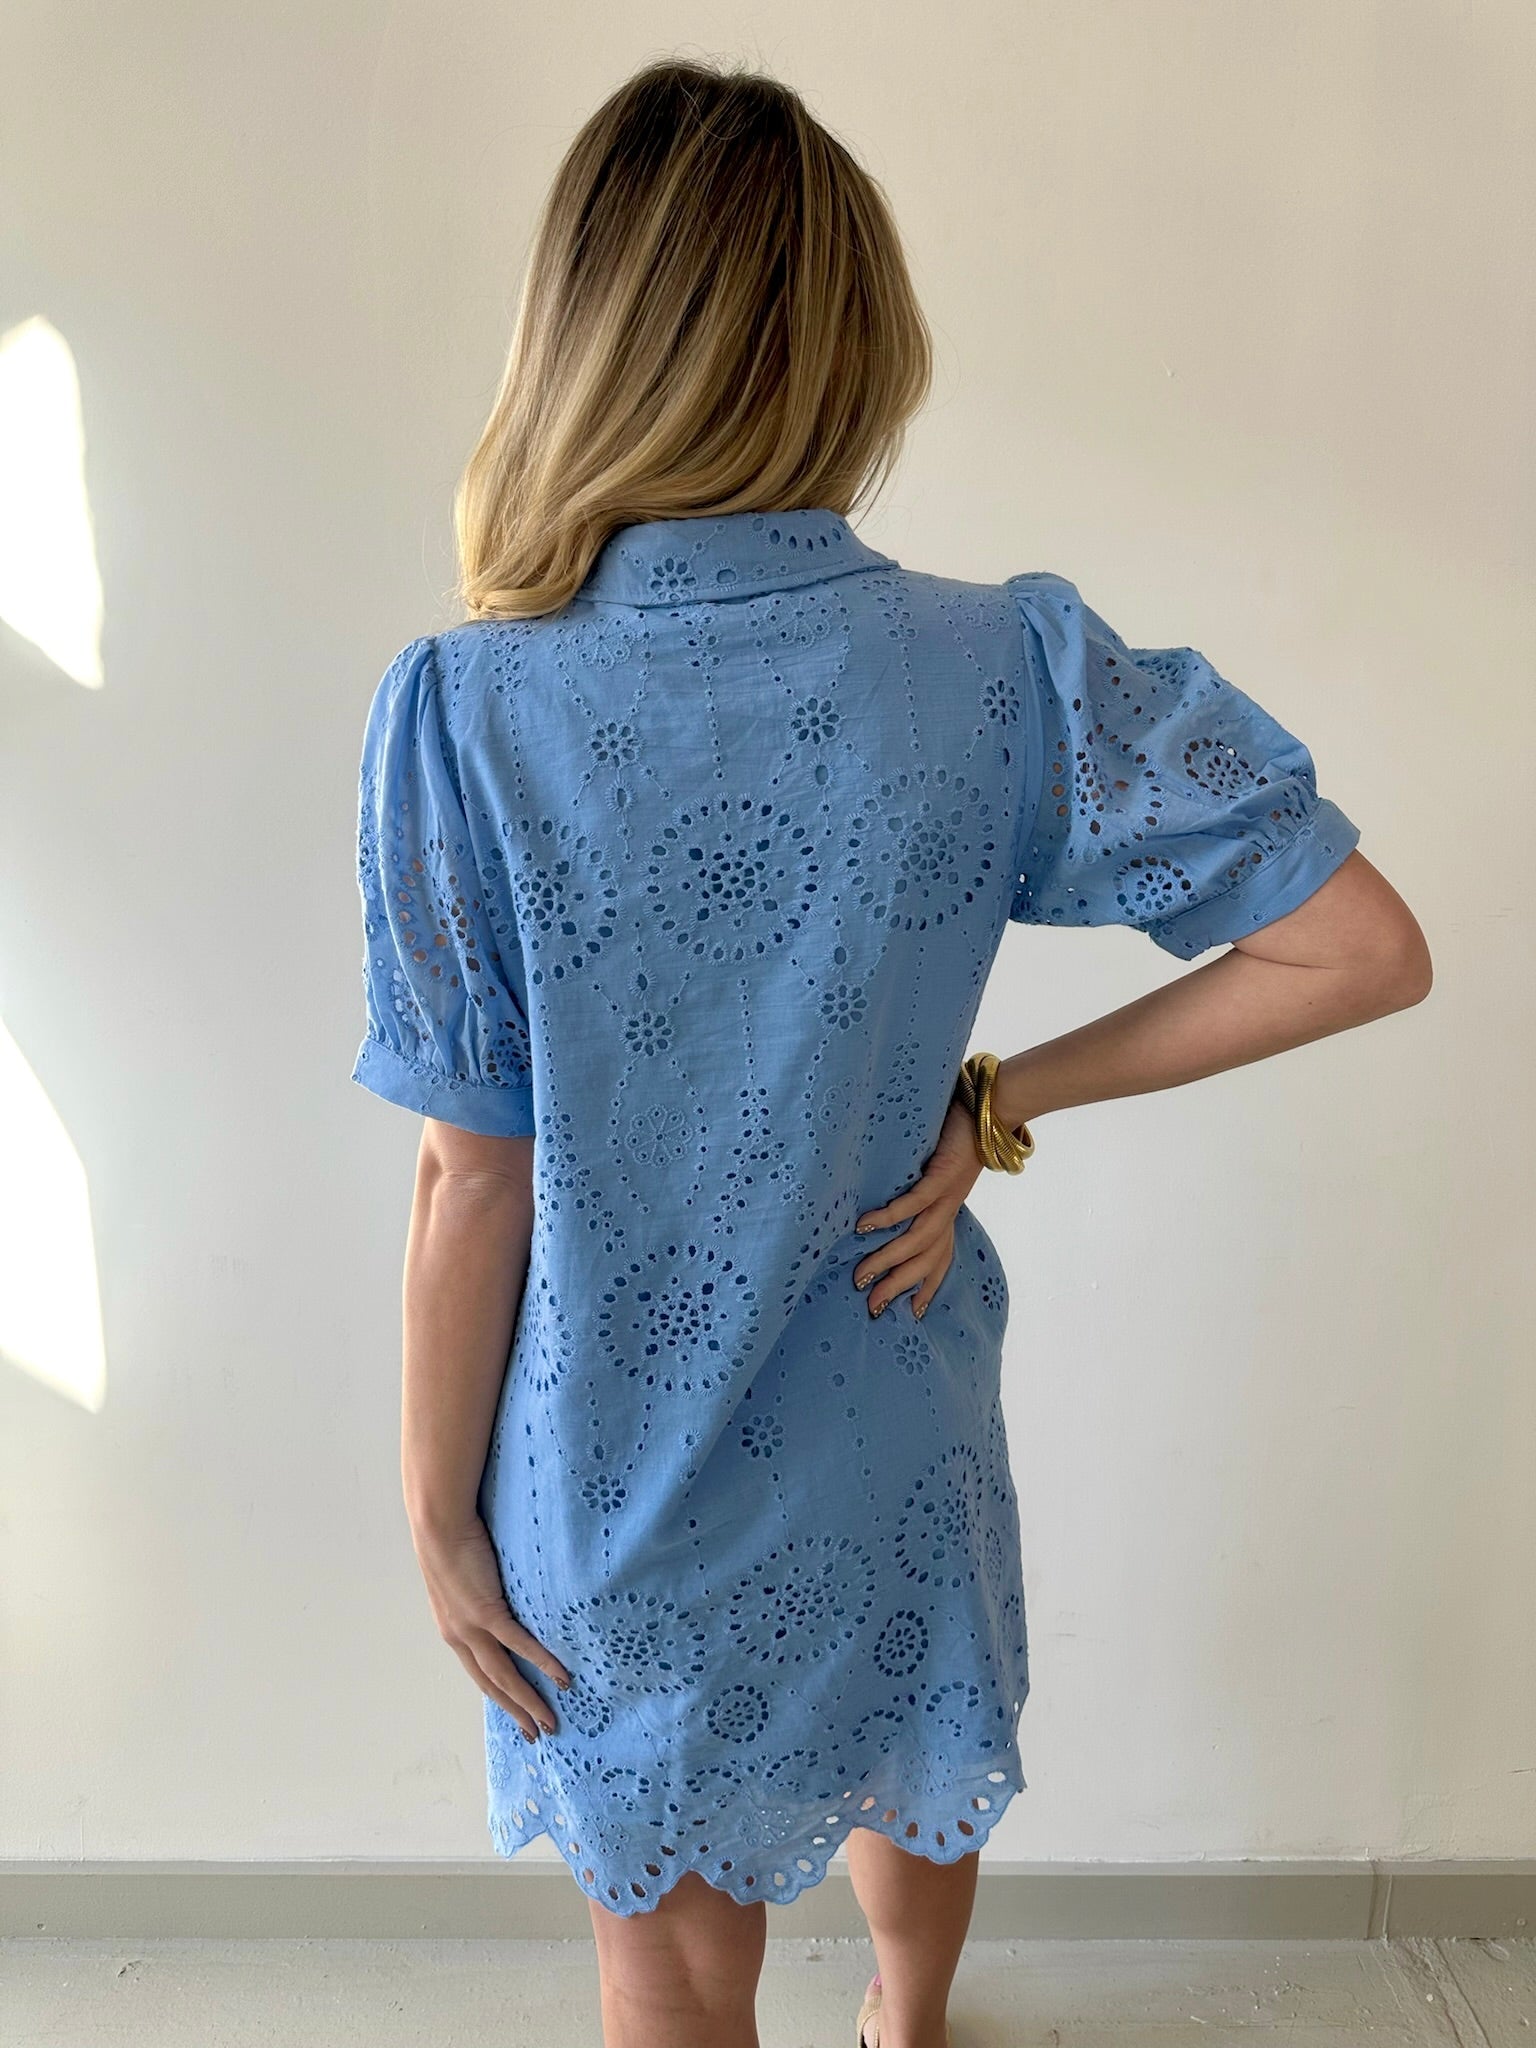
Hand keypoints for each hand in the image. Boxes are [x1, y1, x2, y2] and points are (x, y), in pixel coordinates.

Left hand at [409, 1512, 572, 1741]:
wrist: (439, 1524)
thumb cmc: (452, 1541)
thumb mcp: (463, 1579)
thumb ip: (481, 1597)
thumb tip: (505, 1599)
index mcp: (454, 1632)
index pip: (481, 1675)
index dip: (502, 1699)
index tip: (520, 1717)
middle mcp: (460, 1637)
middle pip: (492, 1686)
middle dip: (516, 1712)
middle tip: (539, 1733)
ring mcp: (472, 1627)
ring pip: (503, 1675)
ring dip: (528, 1701)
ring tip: (550, 1720)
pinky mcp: (486, 1611)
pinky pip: (517, 1644)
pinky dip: (540, 1663)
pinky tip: (560, 1677)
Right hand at [852, 1098, 983, 1317]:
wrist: (990, 1112)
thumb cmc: (958, 1137)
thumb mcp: (936, 1171)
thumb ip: (918, 1190)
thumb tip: (884, 1205)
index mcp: (948, 1213)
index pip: (938, 1260)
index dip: (926, 1287)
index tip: (911, 1314)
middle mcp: (949, 1211)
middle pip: (925, 1261)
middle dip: (898, 1286)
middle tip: (871, 1307)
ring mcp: (947, 1197)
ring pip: (918, 1241)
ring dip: (889, 1260)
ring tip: (861, 1275)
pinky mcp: (942, 1176)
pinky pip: (913, 1204)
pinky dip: (889, 1217)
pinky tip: (864, 1226)